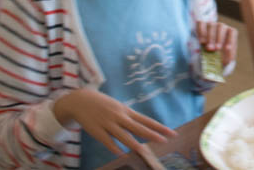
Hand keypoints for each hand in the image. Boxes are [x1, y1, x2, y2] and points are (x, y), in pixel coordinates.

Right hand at [53, 88, 174, 155]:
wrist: (82, 100)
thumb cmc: (103, 104)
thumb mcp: (119, 107)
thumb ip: (130, 117)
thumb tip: (143, 126)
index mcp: (127, 111)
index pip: (146, 121)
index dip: (159, 127)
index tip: (171, 133)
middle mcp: (120, 117)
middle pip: (138, 127)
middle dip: (152, 134)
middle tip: (165, 140)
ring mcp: (108, 123)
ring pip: (123, 135)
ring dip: (133, 143)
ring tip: (143, 150)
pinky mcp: (97, 130)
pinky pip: (106, 140)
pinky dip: (114, 147)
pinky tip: (120, 153)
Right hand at [196, 20, 237, 66]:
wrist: (205, 54)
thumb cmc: (218, 55)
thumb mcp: (224, 58)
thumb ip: (227, 59)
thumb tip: (230, 61)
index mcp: (229, 32)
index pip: (232, 32)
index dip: (230, 39)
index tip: (227, 49)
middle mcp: (220, 26)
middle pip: (221, 27)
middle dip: (218, 38)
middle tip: (215, 49)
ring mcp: (210, 24)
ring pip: (211, 25)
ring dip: (210, 36)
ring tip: (207, 47)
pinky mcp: (201, 24)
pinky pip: (201, 24)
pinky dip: (201, 31)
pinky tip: (201, 41)